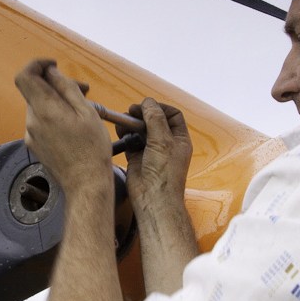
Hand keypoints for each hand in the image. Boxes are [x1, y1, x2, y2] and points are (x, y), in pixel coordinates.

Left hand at [14, 58, 113, 192]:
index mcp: (44, 110)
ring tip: (83, 109)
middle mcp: (32, 121)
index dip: (37, 65)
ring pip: (40, 106)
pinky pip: (41, 122)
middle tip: (83, 89)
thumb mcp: (86, 112)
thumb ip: (66, 88)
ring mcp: (31, 134)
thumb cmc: (91, 150)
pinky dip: (55, 116)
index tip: (53, 65)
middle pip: (36, 91)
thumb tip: (52, 73)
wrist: (85, 183)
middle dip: (56, 85)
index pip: (25, 76)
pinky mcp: (35, 145)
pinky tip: (73, 125)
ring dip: (58, 101)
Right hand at [125, 98, 191, 212]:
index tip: (146, 106)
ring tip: (123, 122)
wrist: (153, 198)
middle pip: (154, 122)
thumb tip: (148, 102)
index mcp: (179, 139)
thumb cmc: (164, 173)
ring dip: (132, 125)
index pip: (172, 115)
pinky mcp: (138, 159)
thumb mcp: (162, 140)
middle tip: (131, 112)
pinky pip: (130, 142)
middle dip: (142, 115)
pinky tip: (120, 132)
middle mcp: (167, 144)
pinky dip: (125, 136)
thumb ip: (155, 119)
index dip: (160, 108)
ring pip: (141, 131)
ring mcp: (152, 152)